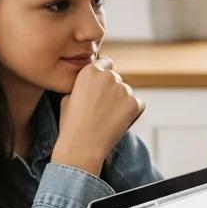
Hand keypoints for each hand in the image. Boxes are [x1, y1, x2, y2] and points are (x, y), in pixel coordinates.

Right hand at [52, 57, 143, 175]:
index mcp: (91, 71)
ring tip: (107, 117)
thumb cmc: (71, 122)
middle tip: (102, 107)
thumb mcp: (69, 95)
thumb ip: (84, 83)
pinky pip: (137, 104)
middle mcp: (109, 77)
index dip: (103, 73)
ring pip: (127, 92)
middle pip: (116, 78)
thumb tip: (94, 82)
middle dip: (112, 89)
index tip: (101, 85)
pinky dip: (132, 111)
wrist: (82, 145)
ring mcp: (124, 90)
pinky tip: (118, 121)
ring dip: (121, 101)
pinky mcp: (136, 103)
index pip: (105, 63)